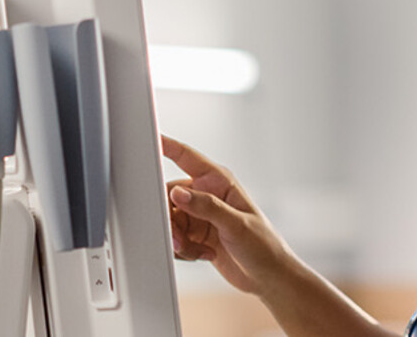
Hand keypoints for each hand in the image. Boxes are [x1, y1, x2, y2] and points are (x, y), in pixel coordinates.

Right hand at [161, 135, 294, 295]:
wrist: (268, 277)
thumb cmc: (264, 246)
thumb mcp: (236, 224)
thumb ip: (206, 207)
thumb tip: (179, 194)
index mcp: (219, 182)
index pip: (186, 157)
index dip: (166, 146)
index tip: (149, 140)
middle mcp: (207, 195)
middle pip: (170, 197)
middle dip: (171, 220)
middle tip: (180, 238)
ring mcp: (200, 215)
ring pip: (171, 220)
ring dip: (178, 238)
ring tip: (196, 250)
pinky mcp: (196, 235)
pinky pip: (175, 237)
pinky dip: (184, 249)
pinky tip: (204, 253)